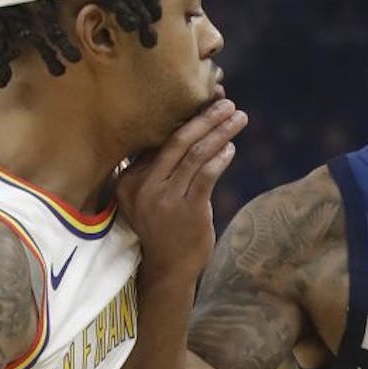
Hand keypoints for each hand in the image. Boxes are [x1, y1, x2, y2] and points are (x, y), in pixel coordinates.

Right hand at [116, 100, 246, 280]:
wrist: (168, 268)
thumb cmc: (162, 227)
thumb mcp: (148, 196)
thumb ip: (158, 168)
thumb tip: (187, 126)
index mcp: (129, 179)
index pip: (158, 139)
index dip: (184, 117)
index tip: (204, 100)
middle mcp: (143, 186)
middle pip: (177, 141)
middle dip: (205, 117)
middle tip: (227, 101)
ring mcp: (165, 199)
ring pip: (195, 154)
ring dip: (220, 132)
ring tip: (238, 117)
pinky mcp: (188, 210)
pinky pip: (207, 175)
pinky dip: (221, 157)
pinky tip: (231, 147)